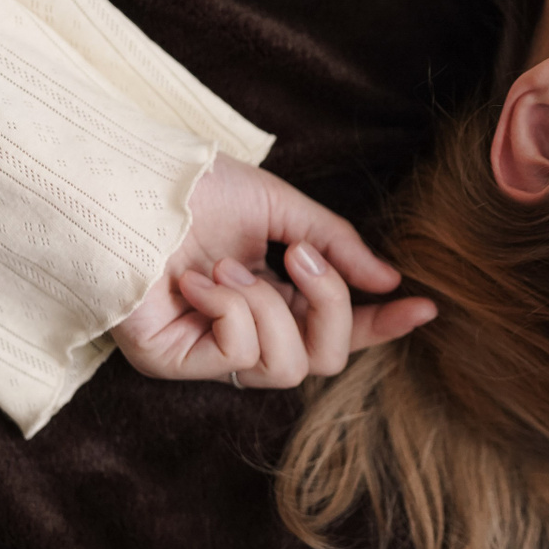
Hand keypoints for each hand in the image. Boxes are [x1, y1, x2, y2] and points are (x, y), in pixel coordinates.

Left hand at [112, 156, 435, 385]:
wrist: (124, 181)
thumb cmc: (188, 187)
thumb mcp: (279, 207)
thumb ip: (334, 243)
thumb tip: (386, 278)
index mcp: (271, 295)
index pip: (337, 327)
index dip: (381, 323)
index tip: (424, 306)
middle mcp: (244, 331)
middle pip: (325, 359)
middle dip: (328, 306)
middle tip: (300, 258)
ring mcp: (208, 352)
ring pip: (286, 367)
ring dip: (267, 306)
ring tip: (227, 267)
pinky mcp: (175, 362)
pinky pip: (239, 355)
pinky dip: (229, 309)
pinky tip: (197, 281)